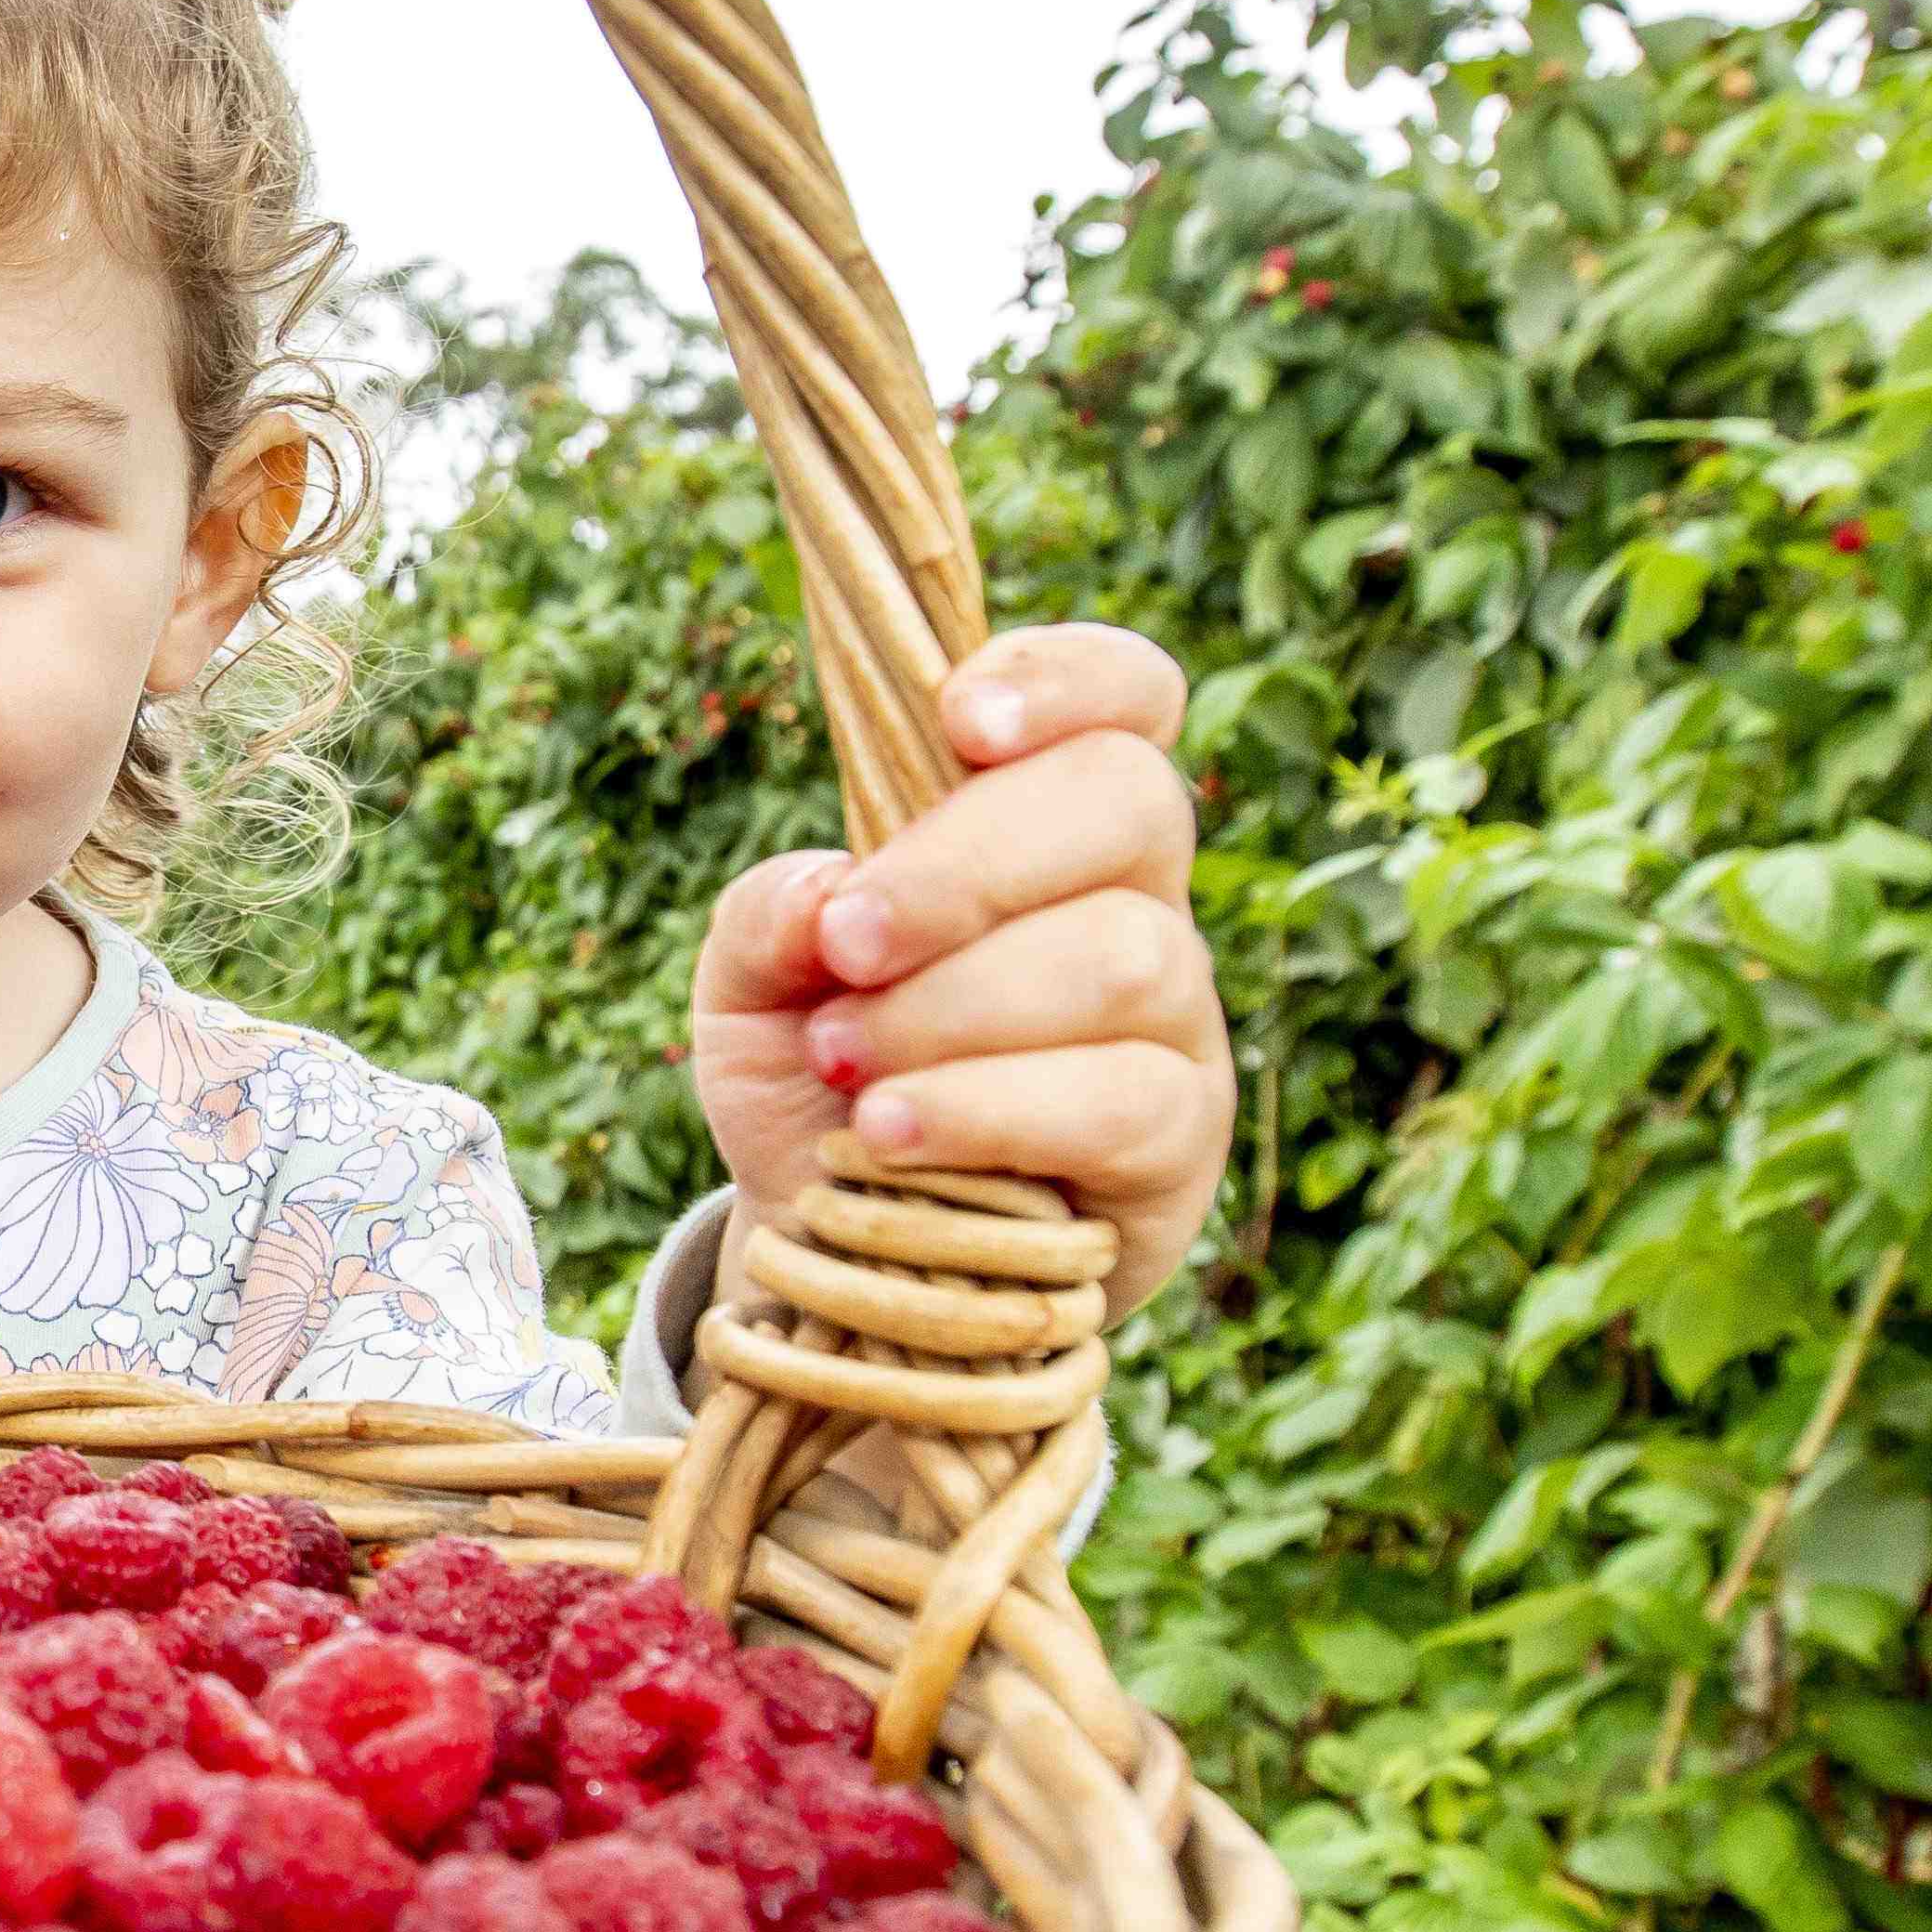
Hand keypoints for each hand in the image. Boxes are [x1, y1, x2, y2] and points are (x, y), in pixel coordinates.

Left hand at [689, 625, 1234, 1321]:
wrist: (844, 1251)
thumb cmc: (820, 1083)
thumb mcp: (751, 990)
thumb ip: (765, 919)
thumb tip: (825, 889)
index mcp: (1044, 825)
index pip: (1126, 697)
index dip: (1064, 680)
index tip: (957, 721)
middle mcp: (1137, 900)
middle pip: (1128, 802)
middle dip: (968, 865)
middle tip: (846, 946)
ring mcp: (1175, 1019)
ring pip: (1124, 955)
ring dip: (956, 1006)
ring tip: (844, 1064)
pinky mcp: (1179, 1140)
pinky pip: (1123, 1098)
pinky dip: (986, 1109)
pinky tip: (886, 1134)